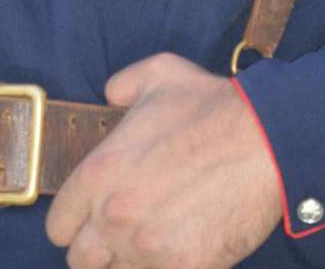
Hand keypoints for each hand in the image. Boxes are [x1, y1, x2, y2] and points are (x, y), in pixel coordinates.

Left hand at [46, 53, 282, 268]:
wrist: (265, 139)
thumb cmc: (212, 107)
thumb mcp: (160, 74)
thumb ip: (123, 84)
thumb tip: (110, 95)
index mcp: (98, 174)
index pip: (58, 225)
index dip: (76, 220)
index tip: (95, 216)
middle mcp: (113, 216)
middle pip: (81, 260)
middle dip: (99, 247)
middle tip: (126, 230)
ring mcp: (146, 249)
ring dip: (131, 261)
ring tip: (155, 238)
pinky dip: (167, 266)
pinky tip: (181, 246)